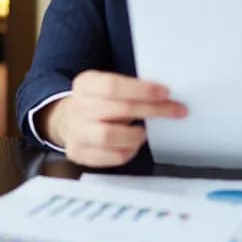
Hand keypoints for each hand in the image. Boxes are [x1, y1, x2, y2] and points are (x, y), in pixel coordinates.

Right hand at [38, 70, 186, 166]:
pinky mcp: (78, 152)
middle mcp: (77, 107)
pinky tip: (132, 145)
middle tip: (174, 110)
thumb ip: (130, 88)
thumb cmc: (98, 102)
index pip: (112, 86)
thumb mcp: (107, 86)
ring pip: (109, 136)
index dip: (141, 90)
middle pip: (118, 109)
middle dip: (151, 110)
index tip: (165, 93)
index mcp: (85, 84)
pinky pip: (109, 157)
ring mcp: (75, 131)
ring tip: (143, 133)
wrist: (67, 120)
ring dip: (135, 135)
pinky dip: (127, 152)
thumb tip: (164, 95)